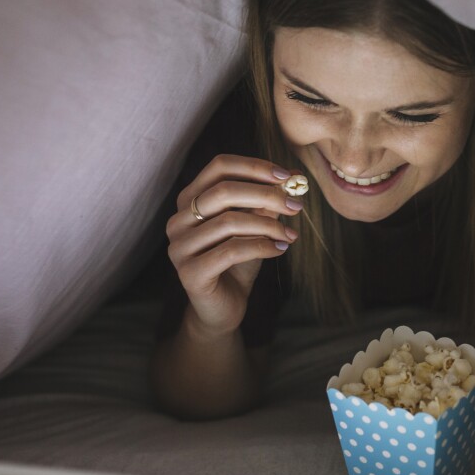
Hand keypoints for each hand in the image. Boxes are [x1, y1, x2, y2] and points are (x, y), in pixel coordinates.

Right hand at [165, 154, 301, 333]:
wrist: (223, 308)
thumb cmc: (237, 262)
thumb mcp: (254, 227)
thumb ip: (266, 203)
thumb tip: (295, 178)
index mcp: (189, 200)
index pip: (219, 166)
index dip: (254, 167)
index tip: (287, 177)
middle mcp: (178, 220)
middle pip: (223, 191)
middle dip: (266, 196)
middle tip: (296, 206)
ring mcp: (179, 247)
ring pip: (229, 222)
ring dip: (268, 226)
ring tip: (290, 234)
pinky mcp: (189, 272)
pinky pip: (231, 251)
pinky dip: (262, 247)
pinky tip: (280, 249)